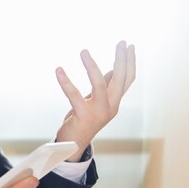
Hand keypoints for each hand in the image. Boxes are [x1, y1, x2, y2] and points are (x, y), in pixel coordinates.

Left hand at [55, 41, 135, 160]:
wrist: (73, 145)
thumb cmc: (84, 120)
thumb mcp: (96, 102)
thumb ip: (105, 87)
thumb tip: (112, 70)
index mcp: (115, 102)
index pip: (128, 79)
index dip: (130, 62)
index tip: (129, 46)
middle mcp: (111, 106)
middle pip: (121, 80)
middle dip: (122, 59)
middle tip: (121, 42)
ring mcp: (98, 112)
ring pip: (99, 84)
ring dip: (91, 66)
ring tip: (84, 51)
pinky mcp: (83, 115)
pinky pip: (74, 95)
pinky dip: (65, 82)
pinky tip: (58, 70)